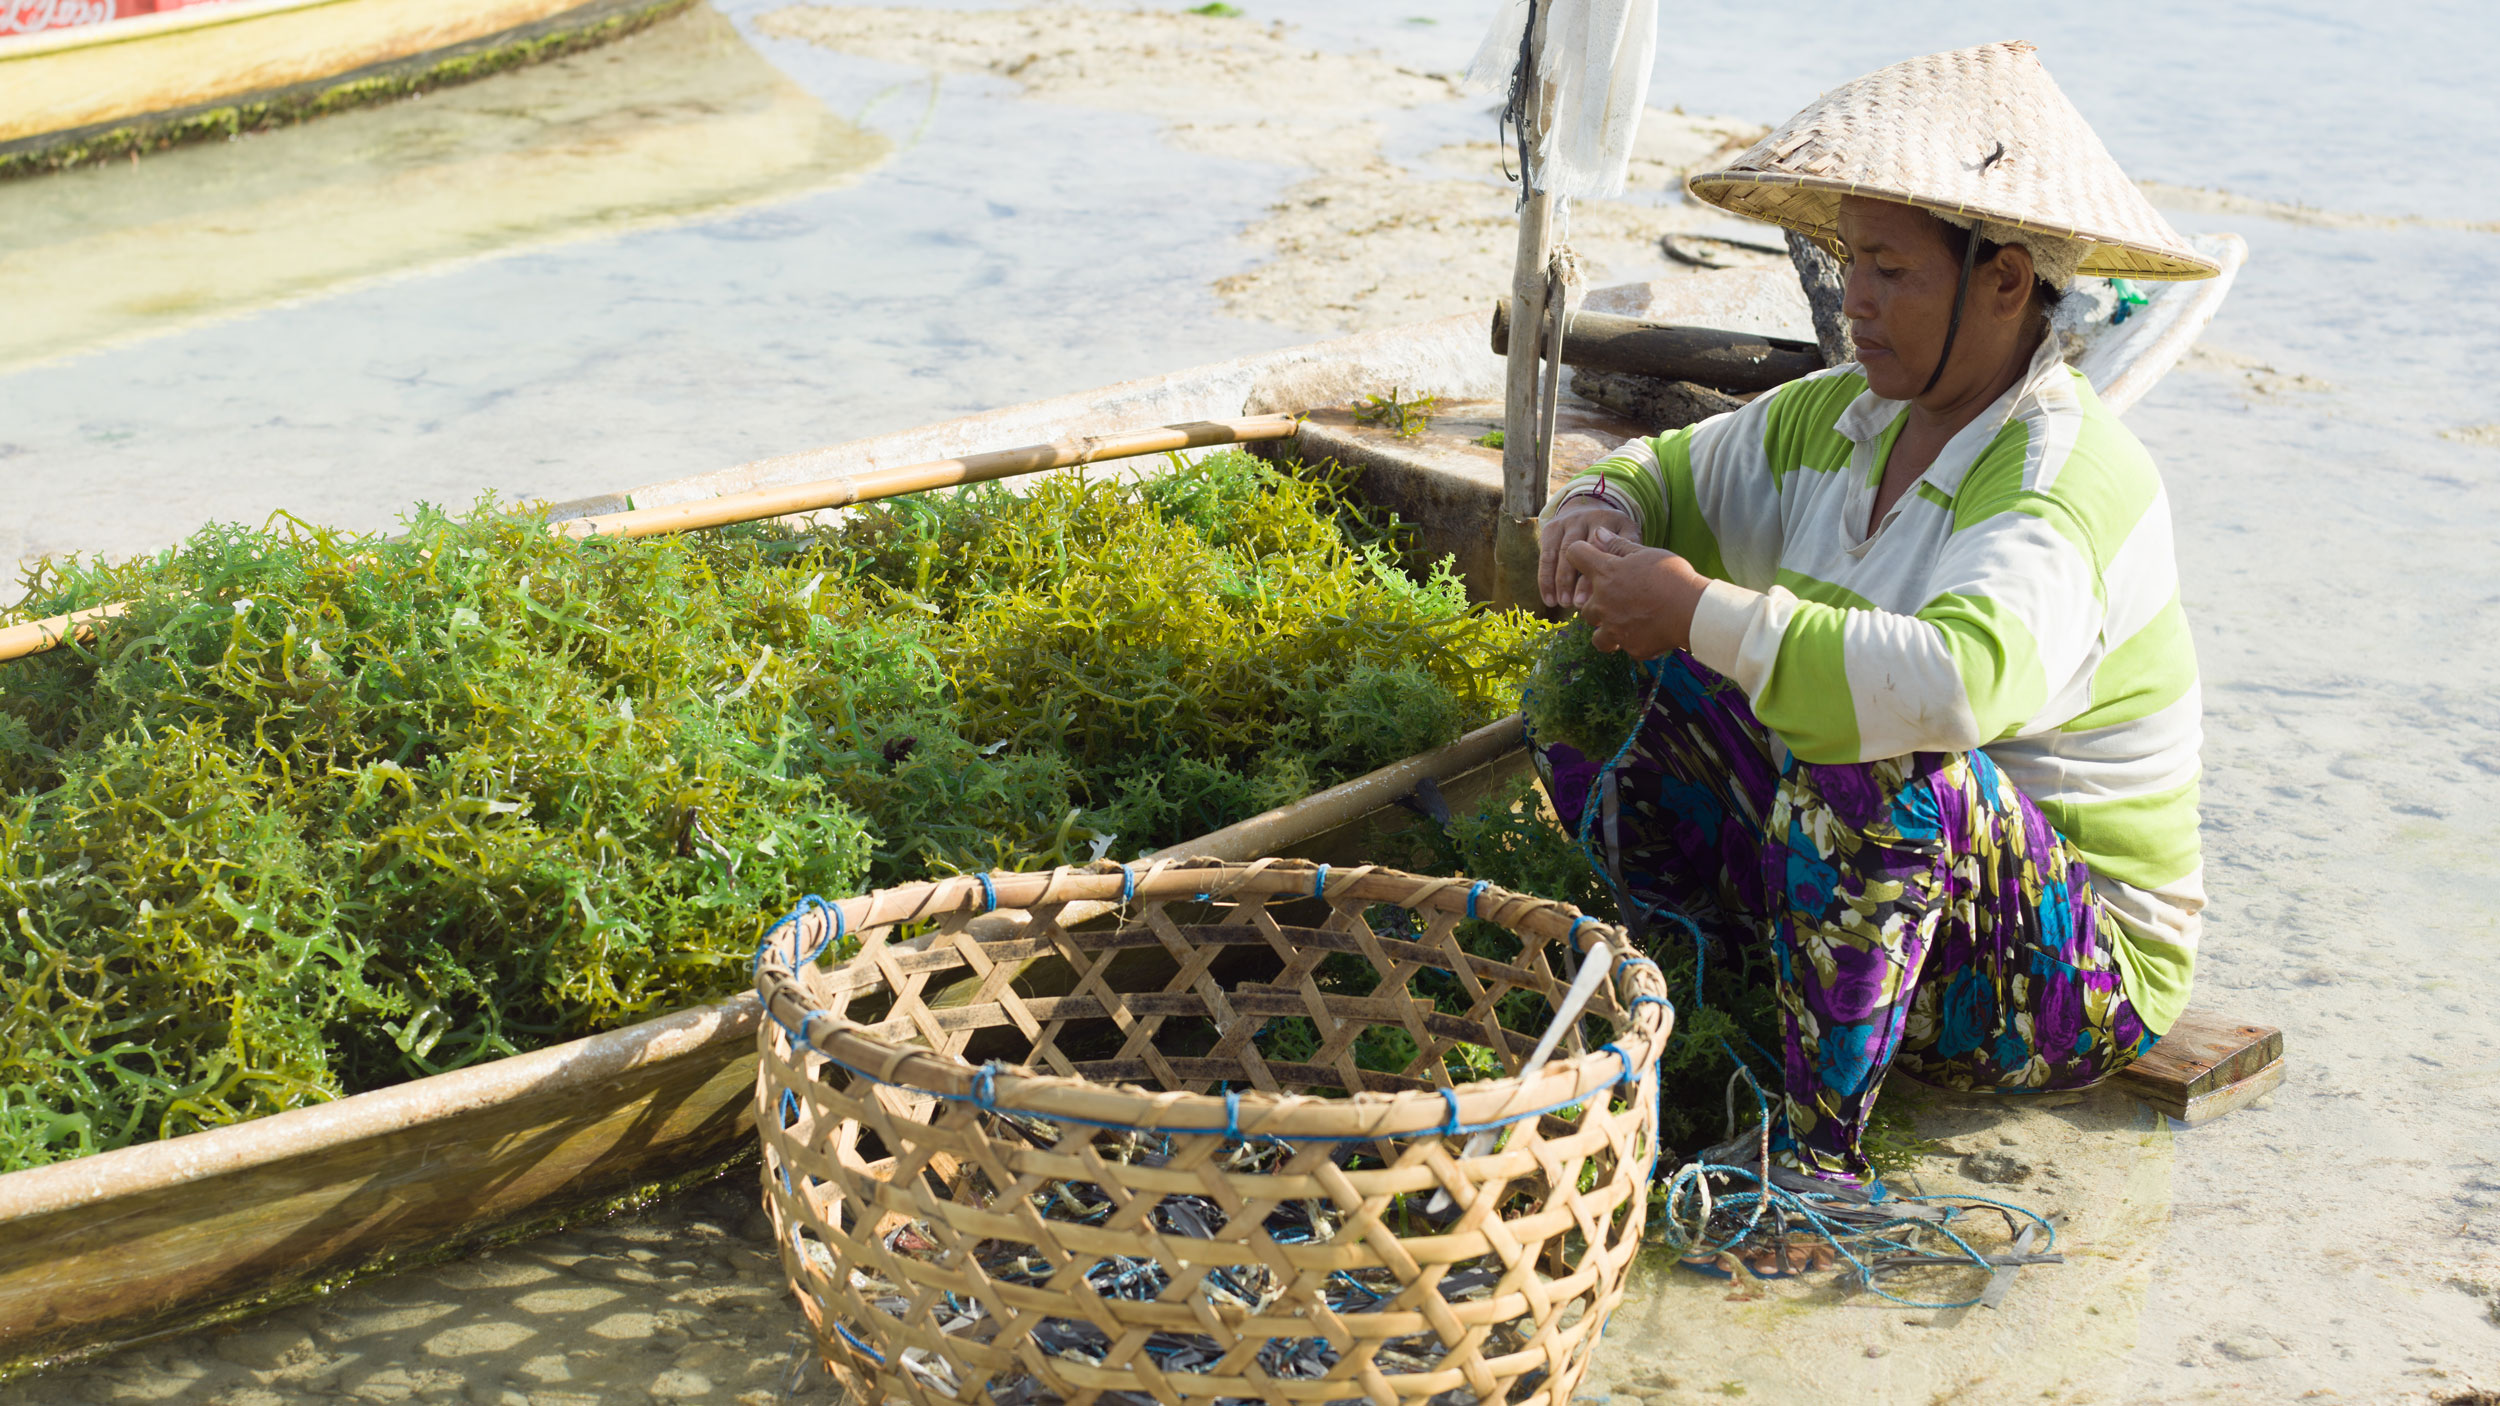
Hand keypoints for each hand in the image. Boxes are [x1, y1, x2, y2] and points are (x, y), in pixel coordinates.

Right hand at [1538, 500, 1635, 608]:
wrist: (1591, 507)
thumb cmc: (1617, 536)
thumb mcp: (1629, 538)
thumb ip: (1626, 555)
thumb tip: (1620, 584)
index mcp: (1611, 520)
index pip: (1602, 547)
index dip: (1598, 573)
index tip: (1599, 597)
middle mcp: (1587, 518)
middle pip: (1579, 550)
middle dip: (1577, 579)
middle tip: (1579, 604)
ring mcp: (1567, 522)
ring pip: (1560, 554)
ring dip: (1560, 582)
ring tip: (1564, 604)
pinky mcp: (1551, 529)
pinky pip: (1546, 557)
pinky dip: (1546, 581)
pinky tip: (1550, 600)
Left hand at [1562, 528, 1708, 657]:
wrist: (1693, 610)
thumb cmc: (1672, 576)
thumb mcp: (1646, 554)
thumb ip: (1618, 545)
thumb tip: (1597, 533)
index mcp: (1605, 573)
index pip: (1575, 554)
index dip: (1580, 552)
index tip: (1589, 557)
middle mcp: (1602, 603)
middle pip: (1582, 605)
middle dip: (1597, 603)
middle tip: (1619, 599)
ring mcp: (1614, 629)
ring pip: (1597, 635)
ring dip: (1607, 629)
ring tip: (1625, 624)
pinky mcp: (1630, 647)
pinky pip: (1624, 646)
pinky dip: (1632, 641)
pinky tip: (1647, 633)